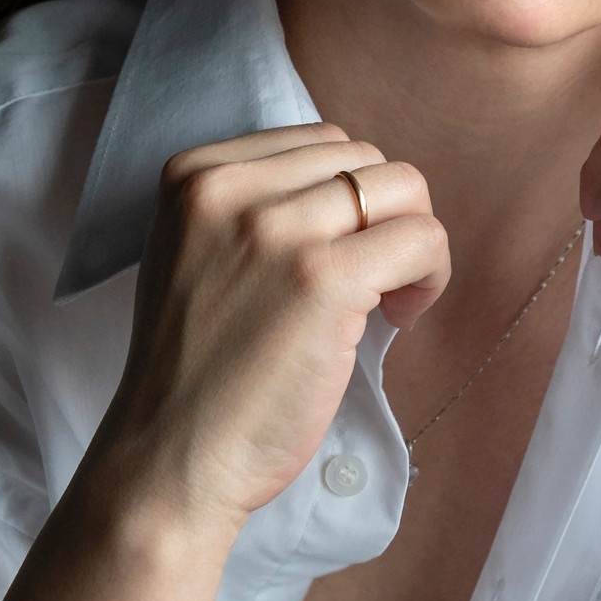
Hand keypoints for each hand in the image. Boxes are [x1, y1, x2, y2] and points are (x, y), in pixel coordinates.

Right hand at [83, 123, 448, 545]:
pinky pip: (422, 239)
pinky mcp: (322, 279)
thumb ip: (252, 213)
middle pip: (363, 159)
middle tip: (374, 284)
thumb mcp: (196, 258)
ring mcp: (275, 231)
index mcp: (195, 175)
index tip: (341, 255)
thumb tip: (347, 194)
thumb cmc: (193, 374)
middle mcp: (230, 189)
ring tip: (390, 299)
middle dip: (384, 217)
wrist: (169, 457)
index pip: (318, 143)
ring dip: (414, 244)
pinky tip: (401, 317)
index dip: (348, 200)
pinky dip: (430, 275)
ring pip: (402, 189)